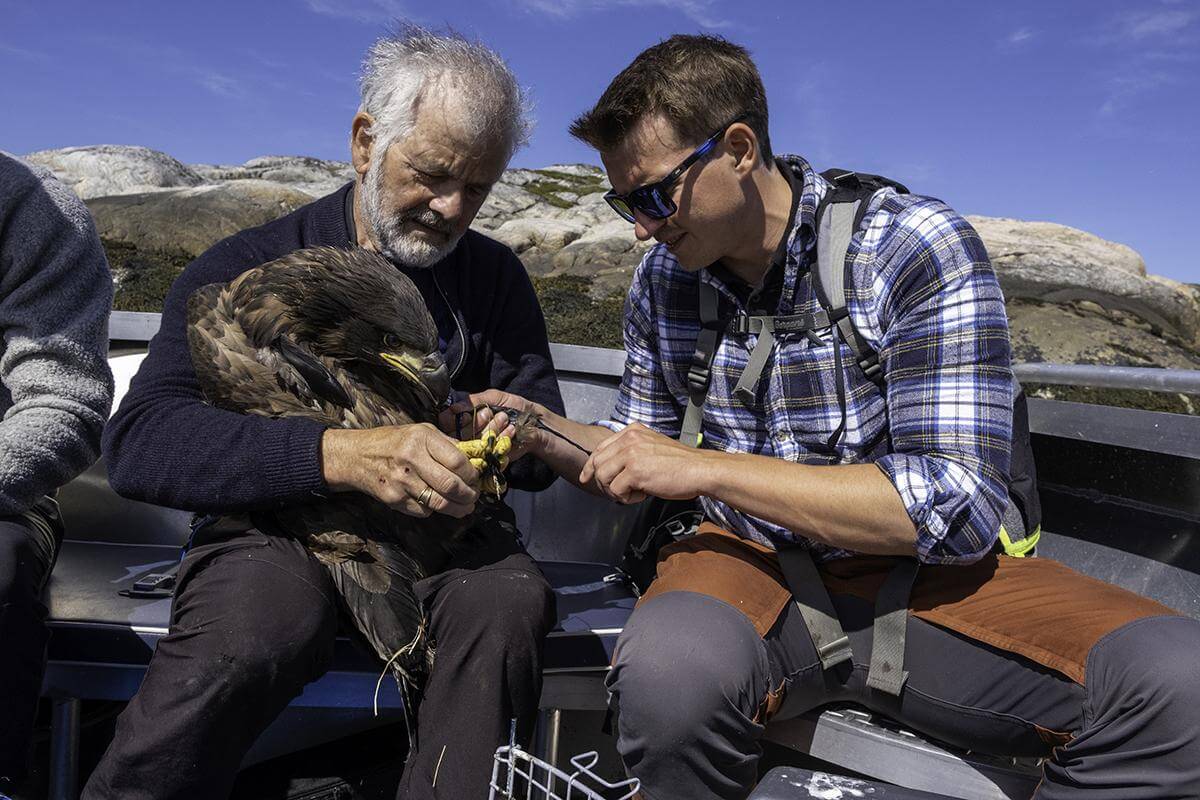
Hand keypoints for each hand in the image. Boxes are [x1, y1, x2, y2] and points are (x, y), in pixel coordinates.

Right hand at [321, 424, 479, 517]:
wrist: (356, 457)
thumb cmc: (393, 442)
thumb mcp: (420, 431)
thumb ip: (447, 444)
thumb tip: (474, 459)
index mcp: (421, 438)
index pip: (457, 461)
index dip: (472, 474)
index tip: (475, 478)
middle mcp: (411, 459)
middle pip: (451, 485)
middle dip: (469, 495)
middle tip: (474, 496)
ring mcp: (401, 482)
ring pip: (440, 503)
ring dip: (458, 508)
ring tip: (465, 507)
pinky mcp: (394, 499)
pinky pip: (424, 511)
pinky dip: (434, 510)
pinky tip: (436, 502)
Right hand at [440, 389, 544, 462]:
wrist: (535, 423)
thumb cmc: (514, 408)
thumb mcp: (494, 397)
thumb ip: (474, 400)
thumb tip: (454, 408)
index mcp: (464, 420)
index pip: (448, 422)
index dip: (458, 418)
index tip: (469, 413)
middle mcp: (467, 436)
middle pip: (459, 434)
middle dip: (477, 422)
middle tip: (490, 414)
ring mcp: (479, 450)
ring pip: (474, 442)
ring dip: (492, 427)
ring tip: (505, 419)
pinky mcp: (491, 459)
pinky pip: (490, 452)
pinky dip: (502, 438)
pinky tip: (511, 430)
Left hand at [579, 423, 712, 503]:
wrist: (700, 470)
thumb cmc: (681, 464)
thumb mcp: (652, 446)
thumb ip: (632, 451)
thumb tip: (613, 469)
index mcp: (633, 431)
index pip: (600, 448)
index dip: (590, 466)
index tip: (587, 477)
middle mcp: (630, 439)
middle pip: (597, 464)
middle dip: (604, 482)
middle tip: (619, 491)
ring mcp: (631, 454)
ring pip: (603, 478)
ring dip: (616, 491)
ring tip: (635, 492)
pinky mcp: (635, 471)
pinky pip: (616, 491)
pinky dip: (627, 499)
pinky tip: (642, 495)